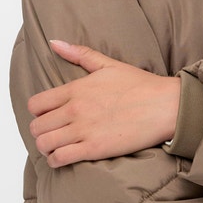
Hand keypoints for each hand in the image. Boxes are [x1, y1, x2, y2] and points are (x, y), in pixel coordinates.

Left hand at [28, 40, 180, 167]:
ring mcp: (84, 130)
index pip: (36, 104)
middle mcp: (75, 109)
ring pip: (44, 144)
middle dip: (41, 132)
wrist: (166, 106)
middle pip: (36, 127)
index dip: (38, 112)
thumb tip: (54, 42)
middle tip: (53, 134)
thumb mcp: (109, 65)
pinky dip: (56, 160)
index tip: (48, 116)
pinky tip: (64, 157)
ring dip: (46, 148)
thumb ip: (80, 54)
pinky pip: (59, 158)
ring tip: (57, 147)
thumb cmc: (142, 86)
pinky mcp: (94, 149)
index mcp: (76, 89)